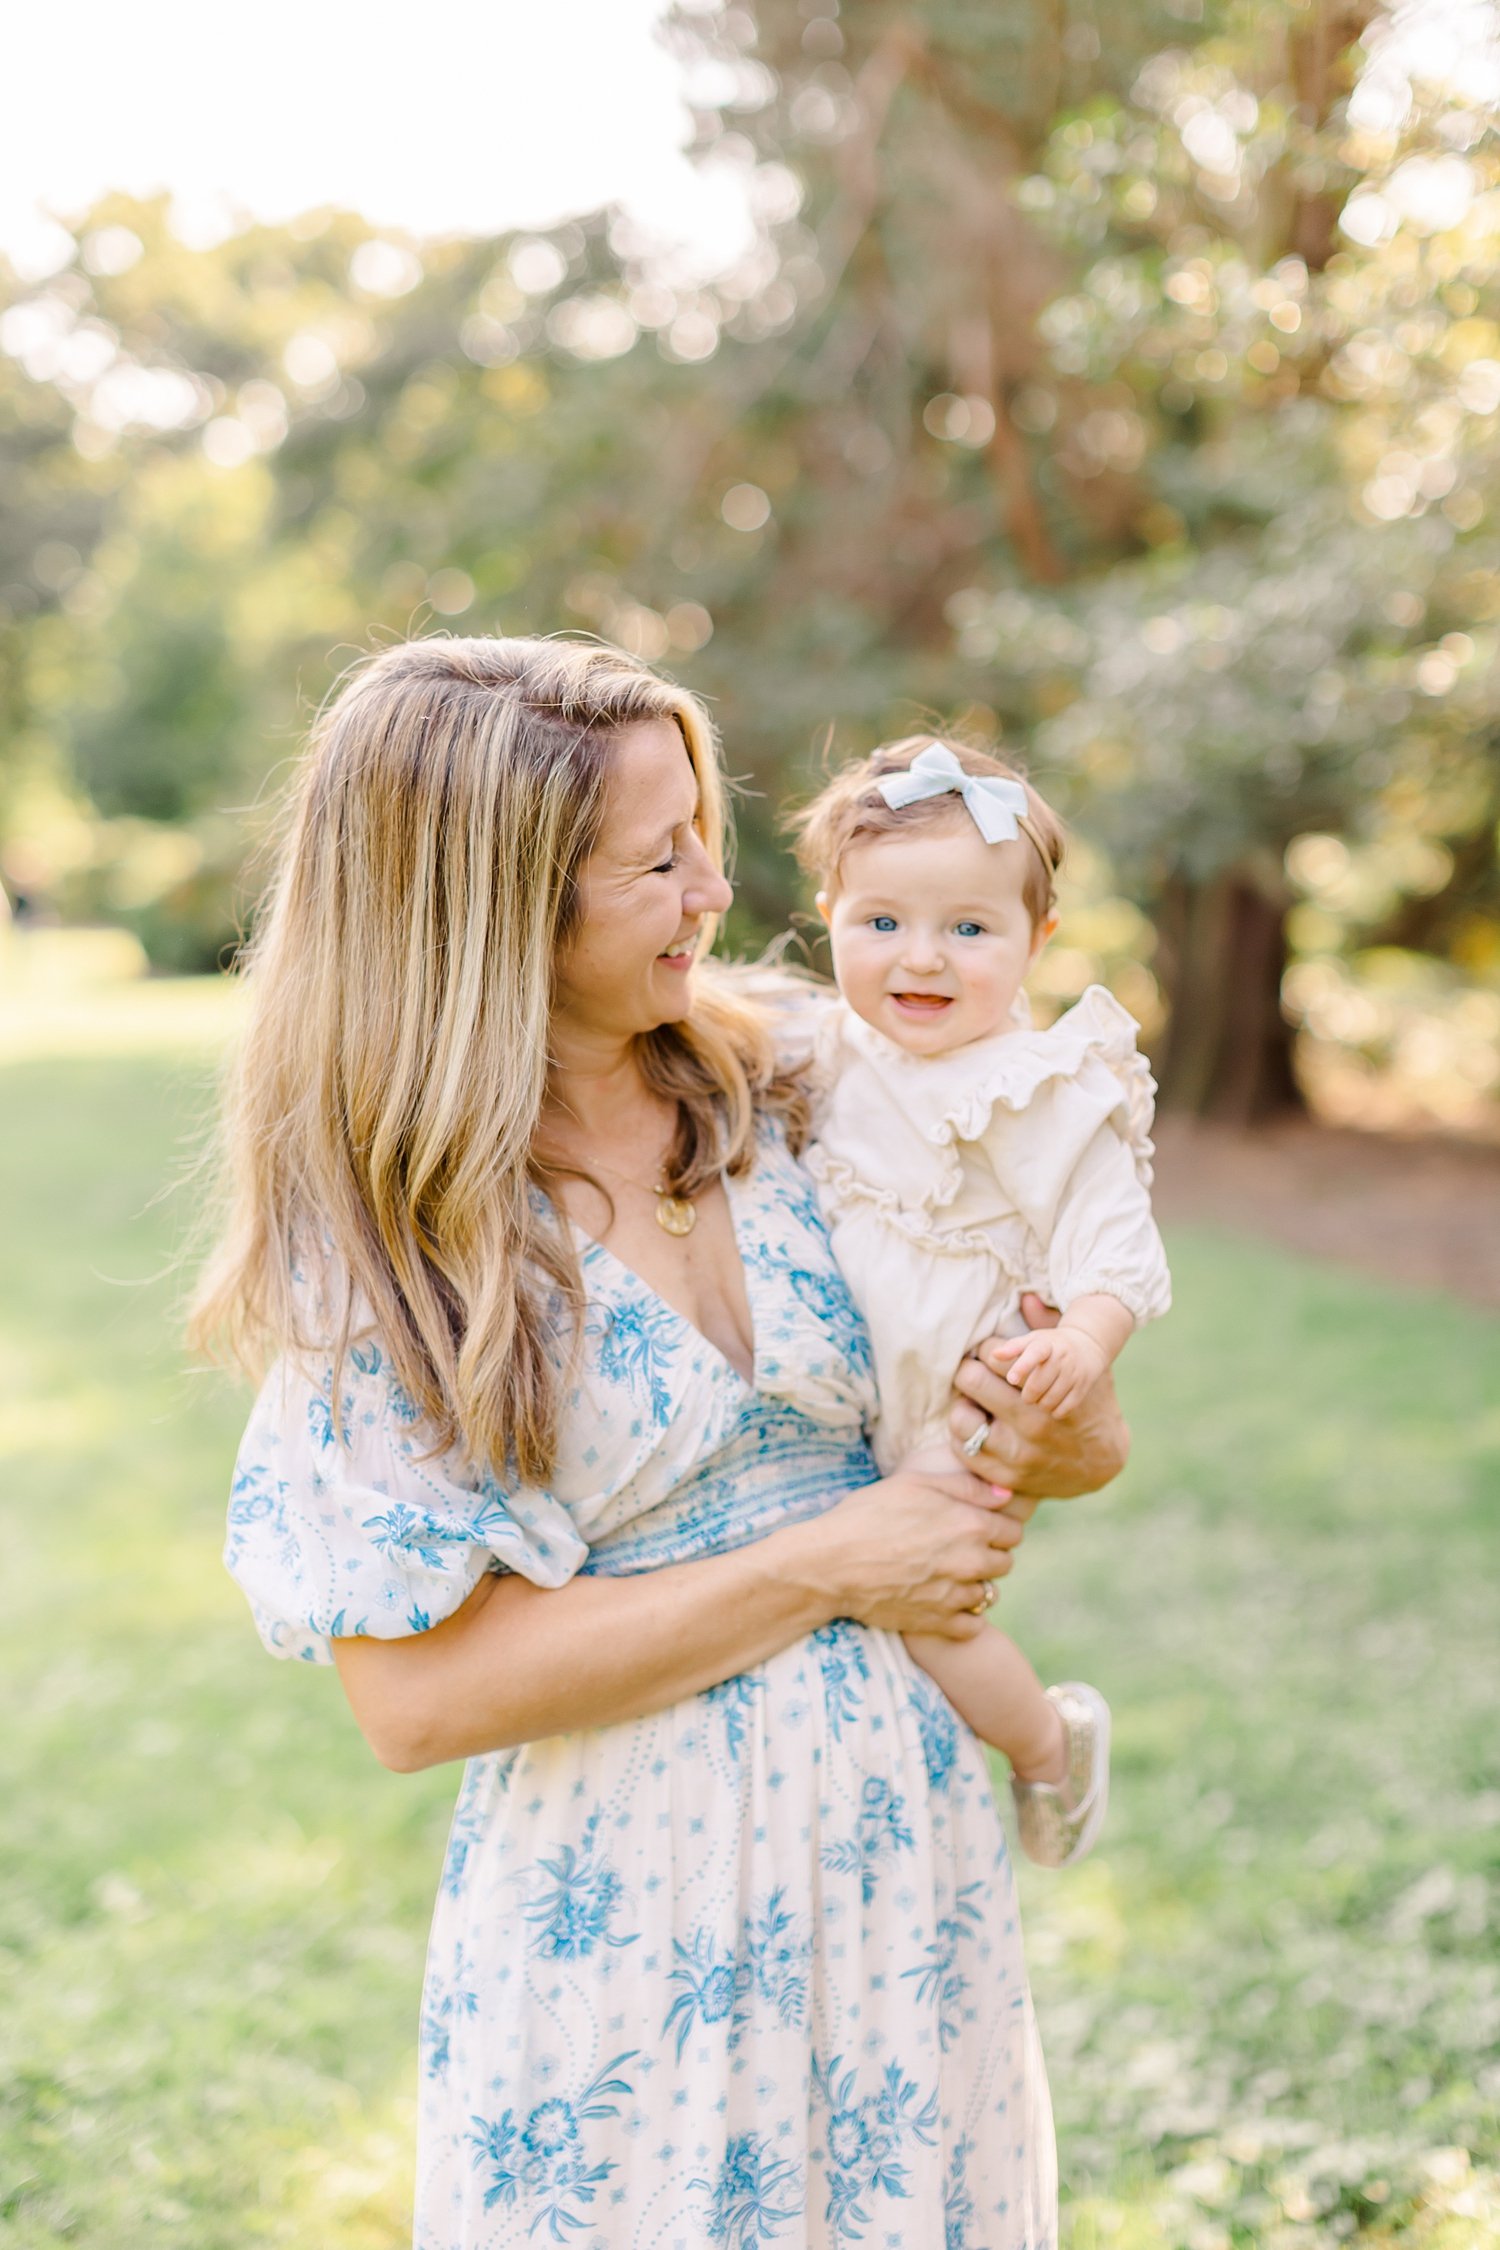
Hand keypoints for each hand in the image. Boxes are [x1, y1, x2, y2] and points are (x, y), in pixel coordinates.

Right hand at [784, 1465, 1026, 1641]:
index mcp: (970, 1524)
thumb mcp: (915, 1483)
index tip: (973, 1526)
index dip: (995, 1527)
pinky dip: (963, 1616)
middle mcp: (971, 1562)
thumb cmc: (868, 1515)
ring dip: (974, 1585)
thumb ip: (966, 1487)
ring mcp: (956, 1596)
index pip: (1013, 1531)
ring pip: (989, 1594)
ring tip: (944, 1575)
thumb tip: (1006, 1496)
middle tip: (956, 1549)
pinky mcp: (939, 1623)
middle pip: (1005, 1562)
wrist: (831, 1564)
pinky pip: (973, 1625)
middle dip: (987, 1555)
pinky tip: (941, 1601)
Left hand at [948, 1292, 1129, 1498]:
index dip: (988, 1348)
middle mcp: (1032, 1420)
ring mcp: (1017, 1453)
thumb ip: (1050, 1330)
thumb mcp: (1080, 1365)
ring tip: (972, 1400)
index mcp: (1048, 1387)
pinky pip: (965, 1450)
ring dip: (963, 1404)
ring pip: (962, 1418)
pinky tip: (977, 1424)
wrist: (1102, 1462)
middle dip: (970, 1370)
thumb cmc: (1087, 1402)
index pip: (994, 1352)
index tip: (992, 1354)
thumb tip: (1027, 1297)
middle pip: (973, 1378)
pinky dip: (965, 1435)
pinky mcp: (1006, 1477)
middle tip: (974, 1372)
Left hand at [989, 1326, 1107, 1416]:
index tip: (1011, 1378)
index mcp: (1046, 1344)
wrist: (1087, 1345)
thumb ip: (1013, 1347)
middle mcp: (1062, 1357)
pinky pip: (1064, 1409)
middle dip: (1028, 1395)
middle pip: (1037, 1386)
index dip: (1022, 1366)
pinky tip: (1053, 1404)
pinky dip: (1055, 1411)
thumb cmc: (1050, 1345)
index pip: (1035, 1353)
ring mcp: (1075, 1373)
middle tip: (1028, 1394)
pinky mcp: (1084, 1387)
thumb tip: (994, 1355)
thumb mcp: (1033, 1340)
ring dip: (1041, 1404)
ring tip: (1040, 1398)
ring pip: (1049, 1401)